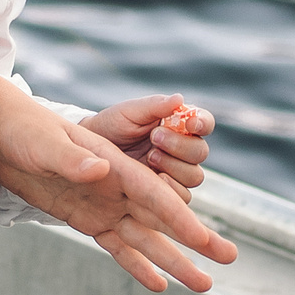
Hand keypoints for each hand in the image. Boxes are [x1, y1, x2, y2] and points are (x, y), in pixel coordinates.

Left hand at [0, 85, 236, 292]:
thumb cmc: (23, 128)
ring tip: (206, 286)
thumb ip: (72, 158)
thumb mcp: (44, 143)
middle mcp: (117, 185)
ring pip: (147, 237)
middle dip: (197, 239)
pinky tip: (159, 285)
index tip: (204, 240)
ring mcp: (104, 204)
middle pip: (164, 217)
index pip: (154, 194)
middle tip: (230, 258)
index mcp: (115, 163)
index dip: (180, 218)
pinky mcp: (86, 218)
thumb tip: (102, 170)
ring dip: (175, 260)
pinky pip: (117, 246)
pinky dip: (137, 265)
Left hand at [82, 94, 212, 191]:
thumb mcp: (130, 112)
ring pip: (195, 176)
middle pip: (201, 152)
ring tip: (149, 158)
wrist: (90, 153)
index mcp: (179, 124)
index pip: (203, 122)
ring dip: (175, 167)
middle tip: (155, 139)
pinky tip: (154, 180)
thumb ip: (154, 106)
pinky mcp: (166, 194)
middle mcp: (182, 149)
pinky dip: (170, 189)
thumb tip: (179, 98)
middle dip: (181, 146)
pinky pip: (183, 197)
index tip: (191, 123)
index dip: (203, 123)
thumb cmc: (112, 126)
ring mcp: (176, 172)